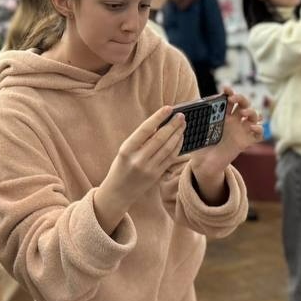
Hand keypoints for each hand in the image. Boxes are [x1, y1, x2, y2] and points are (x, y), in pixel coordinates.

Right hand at [97, 105, 189, 221]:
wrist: (118, 192)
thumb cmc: (121, 166)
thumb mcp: (125, 150)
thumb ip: (140, 139)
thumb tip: (159, 123)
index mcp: (126, 150)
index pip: (145, 130)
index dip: (158, 117)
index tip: (168, 108)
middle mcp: (138, 159)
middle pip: (160, 138)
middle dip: (173, 125)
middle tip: (181, 115)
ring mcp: (148, 169)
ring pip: (168, 148)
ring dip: (177, 134)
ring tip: (182, 124)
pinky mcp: (156, 175)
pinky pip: (170, 158)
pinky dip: (177, 146)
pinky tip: (180, 138)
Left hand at [191, 88, 263, 179]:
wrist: (204, 165)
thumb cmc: (199, 146)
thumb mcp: (196, 131)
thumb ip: (194, 121)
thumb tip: (185, 111)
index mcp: (222, 115)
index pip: (230, 99)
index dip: (230, 92)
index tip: (225, 88)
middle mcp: (234, 121)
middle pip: (244, 104)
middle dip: (241, 98)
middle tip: (233, 99)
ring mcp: (241, 130)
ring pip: (255, 116)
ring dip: (252, 111)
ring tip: (243, 113)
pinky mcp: (245, 142)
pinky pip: (258, 134)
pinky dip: (259, 129)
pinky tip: (252, 127)